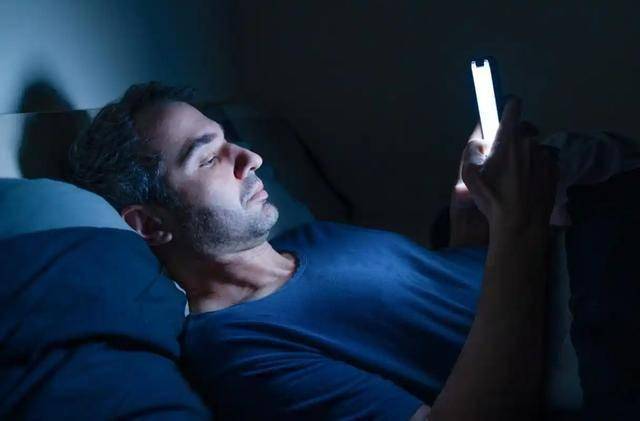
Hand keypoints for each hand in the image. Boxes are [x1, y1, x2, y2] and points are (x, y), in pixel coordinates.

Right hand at [459, 98, 557, 231]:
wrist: (521, 225)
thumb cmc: (493, 198)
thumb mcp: (469, 174)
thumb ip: (472, 149)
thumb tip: (482, 142)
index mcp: (511, 138)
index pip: (513, 106)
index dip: (507, 107)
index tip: (502, 115)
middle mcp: (532, 142)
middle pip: (524, 129)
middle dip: (514, 138)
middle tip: (504, 159)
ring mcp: (547, 157)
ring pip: (534, 147)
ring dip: (525, 155)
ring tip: (516, 178)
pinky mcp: (555, 171)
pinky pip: (544, 162)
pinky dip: (536, 168)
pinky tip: (527, 186)